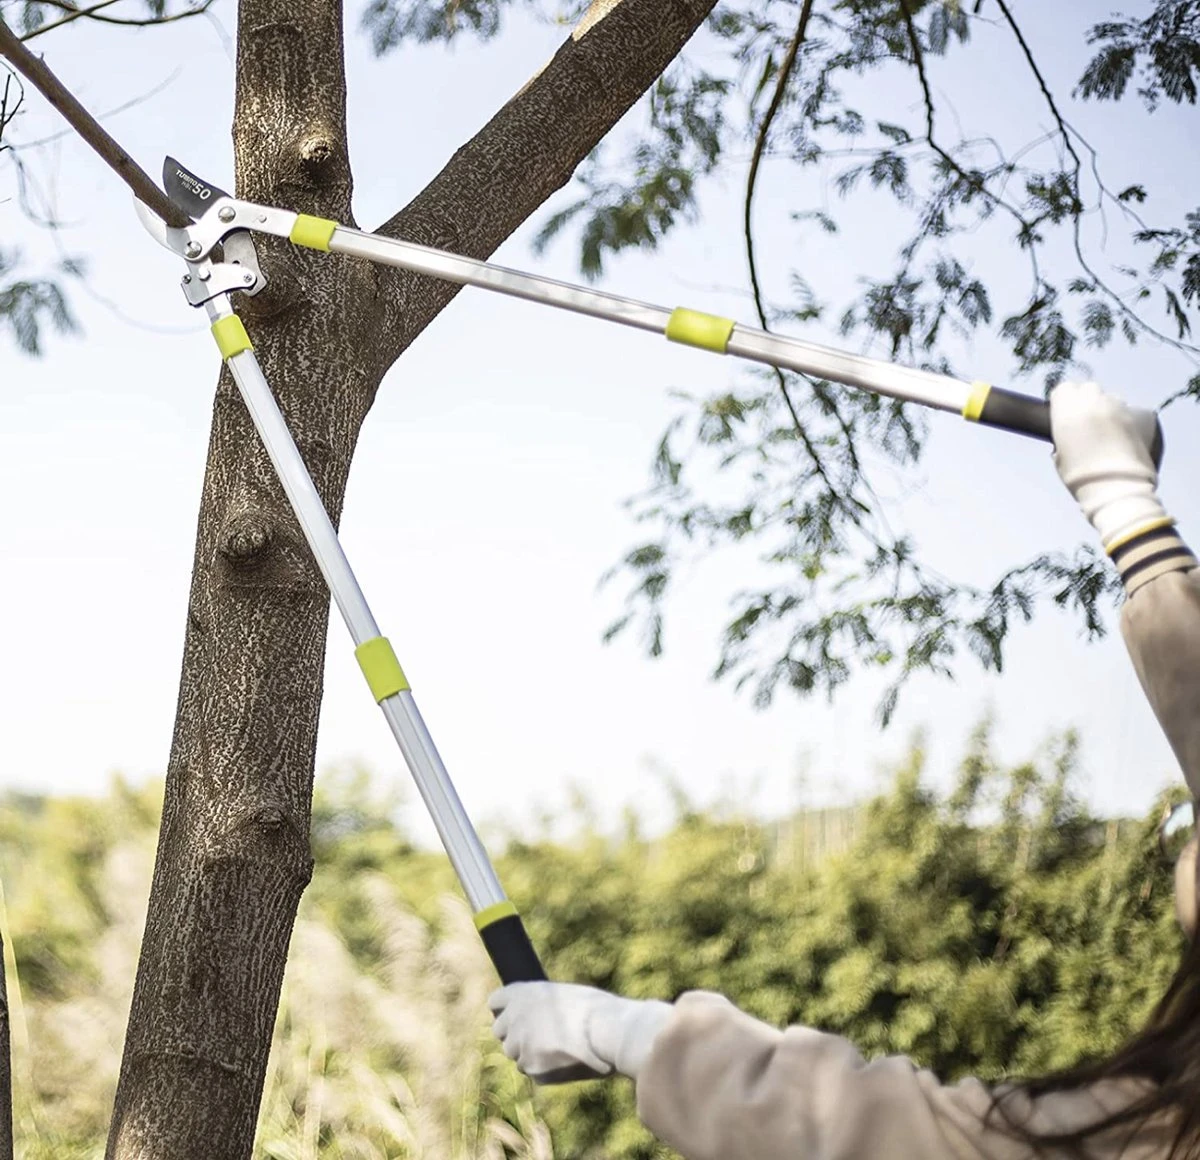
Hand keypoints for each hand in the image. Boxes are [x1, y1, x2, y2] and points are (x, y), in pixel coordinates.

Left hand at [488, 982, 672, 1084]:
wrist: (608, 1031)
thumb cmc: (594, 1008)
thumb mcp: (563, 995)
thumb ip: (542, 1007)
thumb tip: (537, 1019)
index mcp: (521, 993)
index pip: (495, 1002)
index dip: (505, 1010)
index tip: (515, 1016)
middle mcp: (514, 1019)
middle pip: (500, 1032)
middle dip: (516, 1035)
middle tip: (539, 1036)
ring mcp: (521, 1047)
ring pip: (517, 1055)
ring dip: (531, 1054)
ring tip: (561, 1048)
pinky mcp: (533, 1071)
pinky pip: (535, 1072)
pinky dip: (547, 1070)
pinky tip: (568, 1061)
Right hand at [1049, 381, 1165, 549]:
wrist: (1116, 485)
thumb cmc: (1079, 475)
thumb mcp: (1060, 456)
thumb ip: (1064, 436)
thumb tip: (1071, 434)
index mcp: (1067, 411)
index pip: (1063, 390)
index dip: (1063, 401)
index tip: (1064, 414)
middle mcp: (1091, 402)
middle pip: (1087, 389)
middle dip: (1085, 400)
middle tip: (1085, 420)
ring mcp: (1117, 406)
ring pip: (1109, 397)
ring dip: (1105, 407)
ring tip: (1105, 429)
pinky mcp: (1137, 415)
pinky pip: (1126, 408)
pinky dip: (1122, 416)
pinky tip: (1121, 434)